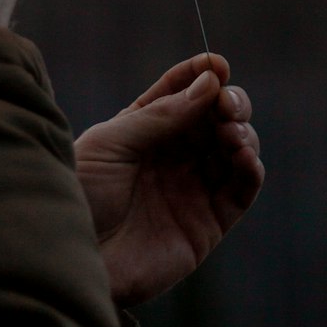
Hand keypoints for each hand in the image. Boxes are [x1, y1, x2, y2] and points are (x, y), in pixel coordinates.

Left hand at [74, 53, 263, 306]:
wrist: (75, 261)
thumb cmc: (81, 196)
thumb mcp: (111, 144)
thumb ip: (161, 116)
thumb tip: (210, 83)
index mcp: (143, 129)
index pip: (180, 91)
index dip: (201, 74)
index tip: (218, 65)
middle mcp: (172, 155)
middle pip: (216, 117)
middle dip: (230, 103)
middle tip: (227, 106)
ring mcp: (192, 188)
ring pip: (236, 149)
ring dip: (243, 134)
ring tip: (231, 134)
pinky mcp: (207, 225)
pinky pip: (241, 191)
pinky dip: (252, 169)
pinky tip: (244, 156)